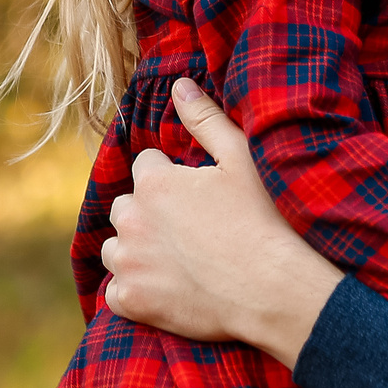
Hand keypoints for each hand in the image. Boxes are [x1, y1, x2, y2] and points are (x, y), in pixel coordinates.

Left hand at [101, 78, 343, 370]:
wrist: (272, 289)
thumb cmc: (261, 221)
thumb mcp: (240, 159)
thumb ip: (205, 120)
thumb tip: (179, 85)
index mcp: (154, 183)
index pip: (145, 167)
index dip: (170, 177)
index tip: (195, 195)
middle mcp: (132, 220)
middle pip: (125, 207)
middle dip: (147, 213)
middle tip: (187, 229)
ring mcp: (129, 264)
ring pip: (115, 250)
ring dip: (134, 251)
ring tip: (173, 259)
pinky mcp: (133, 302)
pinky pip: (116, 294)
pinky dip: (134, 293)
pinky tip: (163, 291)